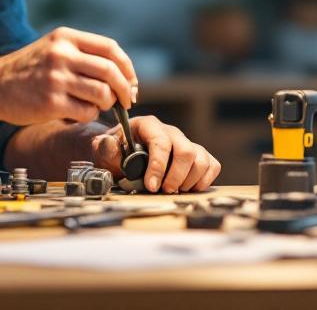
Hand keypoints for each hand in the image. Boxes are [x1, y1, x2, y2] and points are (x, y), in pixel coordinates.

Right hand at [0, 27, 137, 124]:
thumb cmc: (27, 70)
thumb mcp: (53, 48)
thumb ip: (82, 54)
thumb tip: (122, 74)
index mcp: (65, 38)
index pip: (111, 48)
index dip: (127, 67)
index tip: (131, 81)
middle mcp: (62, 55)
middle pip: (111, 71)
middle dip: (125, 89)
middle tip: (127, 100)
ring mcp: (56, 79)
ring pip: (102, 93)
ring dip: (107, 103)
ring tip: (99, 105)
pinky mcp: (51, 103)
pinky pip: (86, 112)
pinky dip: (90, 115)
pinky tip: (79, 112)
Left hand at [91, 115, 220, 192]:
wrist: (121, 155)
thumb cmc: (115, 152)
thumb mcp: (104, 149)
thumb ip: (106, 148)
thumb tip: (110, 144)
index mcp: (148, 125)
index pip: (161, 142)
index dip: (159, 166)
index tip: (151, 186)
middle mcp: (171, 132)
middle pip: (186, 150)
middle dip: (177, 176)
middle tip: (165, 191)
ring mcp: (185, 143)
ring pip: (201, 159)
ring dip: (190, 180)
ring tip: (174, 190)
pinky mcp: (197, 156)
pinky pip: (212, 165)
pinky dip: (204, 180)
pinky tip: (188, 188)